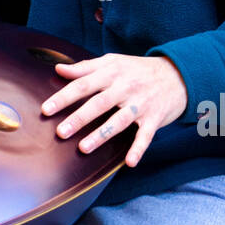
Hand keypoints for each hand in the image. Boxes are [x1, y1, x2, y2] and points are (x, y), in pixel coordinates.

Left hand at [40, 53, 186, 167]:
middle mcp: (125, 88)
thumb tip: (59, 69)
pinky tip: (129, 162)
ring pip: (119, 121)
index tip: (46, 109)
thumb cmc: (137, 69)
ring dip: (101, 135)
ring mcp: (141, 104)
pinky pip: (146, 135)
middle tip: (60, 132)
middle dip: (79, 118)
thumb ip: (85, 67)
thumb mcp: (113, 62)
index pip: (83, 84)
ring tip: (84, 148)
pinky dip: (138, 148)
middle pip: (99, 103)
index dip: (64, 96)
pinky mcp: (154, 118)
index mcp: (112, 73)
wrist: (178, 74)